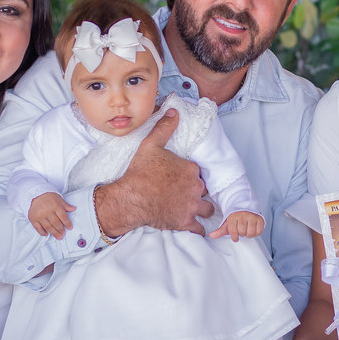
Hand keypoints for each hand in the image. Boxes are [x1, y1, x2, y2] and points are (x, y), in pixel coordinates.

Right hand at [28, 192, 74, 238]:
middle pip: (56, 223)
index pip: (63, 217)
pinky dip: (42, 232)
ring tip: (58, 236)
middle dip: (60, 230)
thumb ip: (65, 205)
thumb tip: (73, 209)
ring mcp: (39, 215)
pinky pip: (38, 228)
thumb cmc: (48, 196)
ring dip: (54, 233)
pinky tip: (46, 234)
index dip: (67, 223)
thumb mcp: (58, 198)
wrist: (34, 194)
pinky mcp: (32, 218)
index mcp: (55, 205)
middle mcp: (47, 211)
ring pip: (48, 227)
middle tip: (63, 234)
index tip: (70, 228)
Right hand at [94, 109, 213, 235]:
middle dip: (197, 191)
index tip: (179, 177)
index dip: (190, 175)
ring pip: (207, 208)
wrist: (131, 198)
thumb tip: (174, 112)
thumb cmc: (140, 172)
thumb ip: (164, 128)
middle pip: (204, 189)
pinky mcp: (185, 222)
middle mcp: (195, 187)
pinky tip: (195, 226)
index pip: (198, 172)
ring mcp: (192, 206)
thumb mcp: (150, 145)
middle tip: (184, 193)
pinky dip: (198, 228)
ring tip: (194, 208)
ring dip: (202, 208)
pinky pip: (200, 228)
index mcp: (191, 169)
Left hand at [209, 211, 263, 241]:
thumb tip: (211, 235)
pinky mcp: (260, 218)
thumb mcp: (227, 224)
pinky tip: (253, 229)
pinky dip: (256, 233)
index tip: (235, 236)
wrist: (245, 207)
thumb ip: (219, 231)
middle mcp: (243, 215)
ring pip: (250, 233)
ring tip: (247, 230)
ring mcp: (252, 216)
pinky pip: (259, 231)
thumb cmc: (235, 217)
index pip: (233, 232)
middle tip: (241, 230)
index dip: (234, 236)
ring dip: (248, 234)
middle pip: (242, 232)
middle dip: (241, 234)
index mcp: (233, 216)